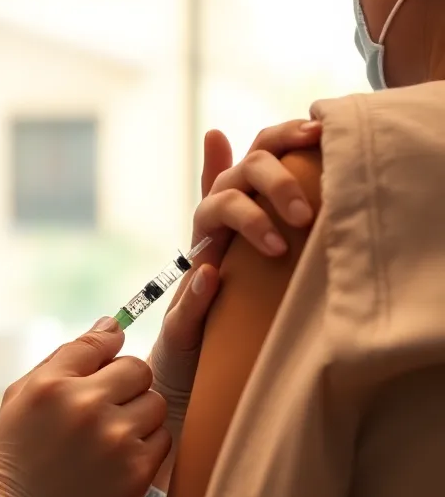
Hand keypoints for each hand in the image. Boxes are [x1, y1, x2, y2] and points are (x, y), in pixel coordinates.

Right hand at [0, 319, 169, 496]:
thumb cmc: (22, 447)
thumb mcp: (24, 392)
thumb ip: (69, 354)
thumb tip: (113, 324)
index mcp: (54, 384)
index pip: (103, 342)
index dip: (109, 351)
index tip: (106, 362)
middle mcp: (86, 408)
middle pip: (138, 368)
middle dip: (127, 382)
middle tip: (108, 402)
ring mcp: (116, 441)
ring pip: (155, 402)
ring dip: (140, 413)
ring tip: (113, 431)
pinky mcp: (137, 472)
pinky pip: (163, 438)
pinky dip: (147, 444)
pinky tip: (119, 455)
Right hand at [149, 118, 321, 436]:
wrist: (192, 364)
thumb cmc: (231, 302)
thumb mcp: (251, 250)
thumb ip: (255, 203)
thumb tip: (249, 142)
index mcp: (232, 211)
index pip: (257, 157)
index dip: (282, 137)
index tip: (316, 133)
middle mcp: (211, 230)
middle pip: (240, 177)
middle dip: (275, 184)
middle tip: (306, 213)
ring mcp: (196, 267)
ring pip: (213, 214)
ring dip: (246, 221)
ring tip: (275, 245)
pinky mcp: (181, 315)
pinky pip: (189, 293)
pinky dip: (201, 285)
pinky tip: (214, 277)